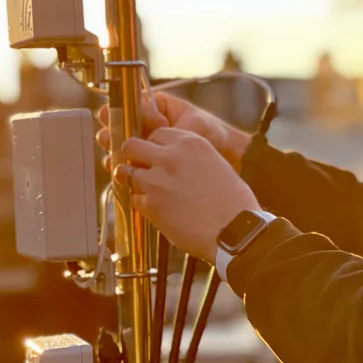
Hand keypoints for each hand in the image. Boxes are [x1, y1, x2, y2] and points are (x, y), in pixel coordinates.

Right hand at [97, 91, 252, 173]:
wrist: (226, 157)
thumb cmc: (213, 134)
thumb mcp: (196, 126)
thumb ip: (175, 127)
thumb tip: (156, 126)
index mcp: (158, 106)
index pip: (133, 104)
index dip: (120, 110)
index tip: (110, 115)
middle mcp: (150, 123)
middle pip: (123, 124)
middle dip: (112, 130)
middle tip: (107, 136)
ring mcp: (148, 143)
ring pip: (124, 143)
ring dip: (114, 149)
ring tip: (111, 154)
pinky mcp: (149, 161)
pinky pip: (132, 160)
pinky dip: (124, 164)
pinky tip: (119, 169)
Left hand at [117, 128, 261, 262]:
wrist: (235, 230)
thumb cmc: (233, 201)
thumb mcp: (217, 164)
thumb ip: (191, 157)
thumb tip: (175, 161)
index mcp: (191, 143)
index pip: (157, 133)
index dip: (154, 145)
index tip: (156, 154)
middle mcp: (170, 157)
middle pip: (132, 146)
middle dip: (133, 156)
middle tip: (141, 168)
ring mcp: (157, 181)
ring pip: (127, 173)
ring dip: (134, 181)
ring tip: (147, 190)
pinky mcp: (151, 205)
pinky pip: (133, 198)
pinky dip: (141, 203)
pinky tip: (156, 208)